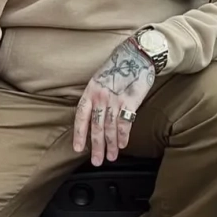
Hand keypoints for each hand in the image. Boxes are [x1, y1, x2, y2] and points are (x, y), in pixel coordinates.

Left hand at [74, 38, 155, 165]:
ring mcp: (115, 99)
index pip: (81, 116)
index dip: (79, 133)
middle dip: (96, 146)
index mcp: (91, 91)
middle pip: (96, 126)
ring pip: (110, 128)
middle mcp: (101, 96)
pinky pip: (124, 123)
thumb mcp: (101, 79)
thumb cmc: (120, 67)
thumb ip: (96, 97)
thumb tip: (96, 117)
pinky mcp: (130, 101)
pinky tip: (122, 145)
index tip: (78, 148)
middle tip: (96, 161)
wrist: (138, 55)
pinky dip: (123, 136)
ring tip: (111, 157)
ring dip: (111, 145)